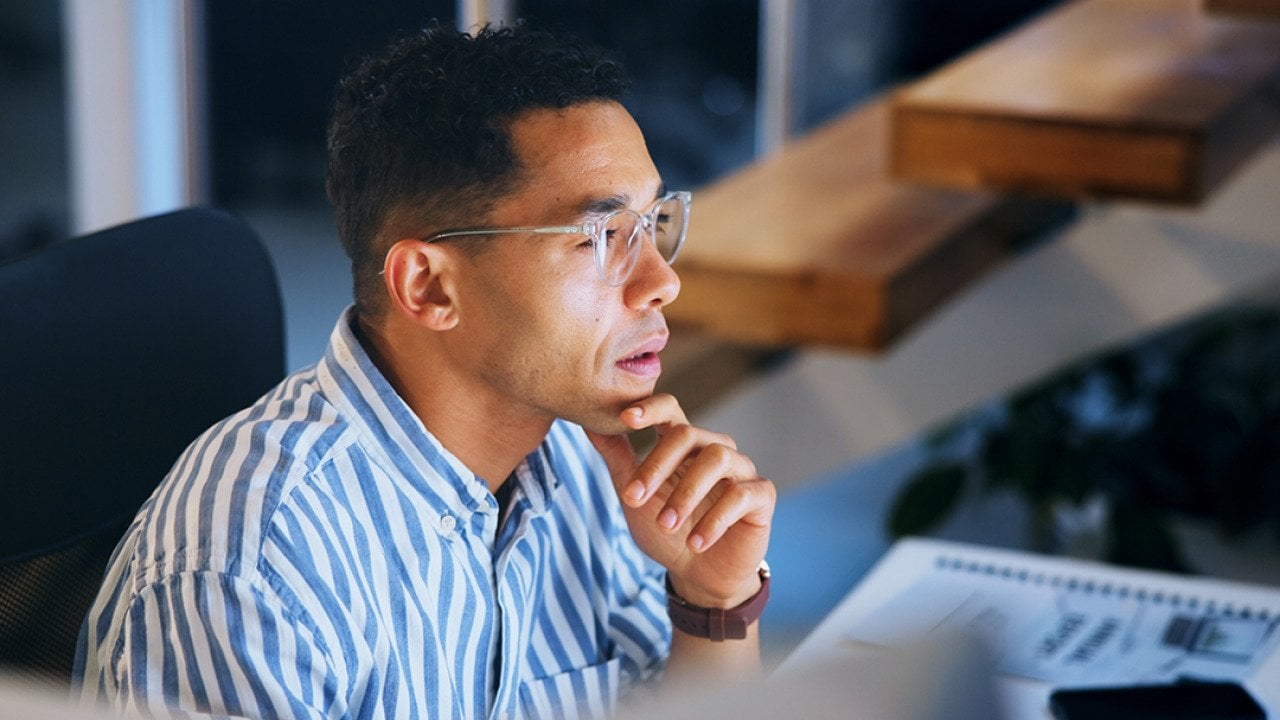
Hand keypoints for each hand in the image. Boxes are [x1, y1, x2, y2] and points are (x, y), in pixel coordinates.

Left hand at [585, 394, 774, 607]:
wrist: (699, 576)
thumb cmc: (666, 532)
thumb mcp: (634, 496)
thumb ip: (617, 458)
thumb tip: (588, 422)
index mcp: (684, 446)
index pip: (671, 409)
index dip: (650, 408)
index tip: (625, 419)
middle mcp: (714, 450)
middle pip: (688, 434)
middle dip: (657, 466)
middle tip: (634, 498)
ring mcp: (741, 470)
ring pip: (717, 459)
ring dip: (686, 494)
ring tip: (666, 525)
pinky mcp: (762, 496)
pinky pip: (742, 494)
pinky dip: (715, 520)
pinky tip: (696, 543)